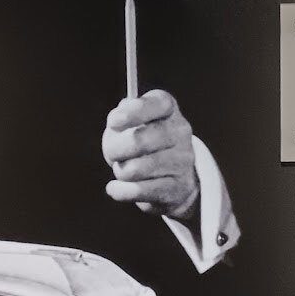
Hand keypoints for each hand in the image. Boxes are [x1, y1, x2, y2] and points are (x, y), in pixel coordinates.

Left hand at [102, 90, 200, 220]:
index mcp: (168, 108)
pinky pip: (139, 190)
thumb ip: (120, 118)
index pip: (157, 104)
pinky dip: (120, 191)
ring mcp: (182, 160)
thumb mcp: (129, 123)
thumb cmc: (142, 143)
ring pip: (135, 169)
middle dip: (114, 149)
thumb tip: (117, 122)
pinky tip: (116, 188)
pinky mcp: (178, 187)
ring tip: (123, 170)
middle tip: (112, 154)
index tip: (113, 122)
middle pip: (138, 140)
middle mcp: (180, 131)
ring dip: (120, 171)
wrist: (172, 176)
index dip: (133, 112)